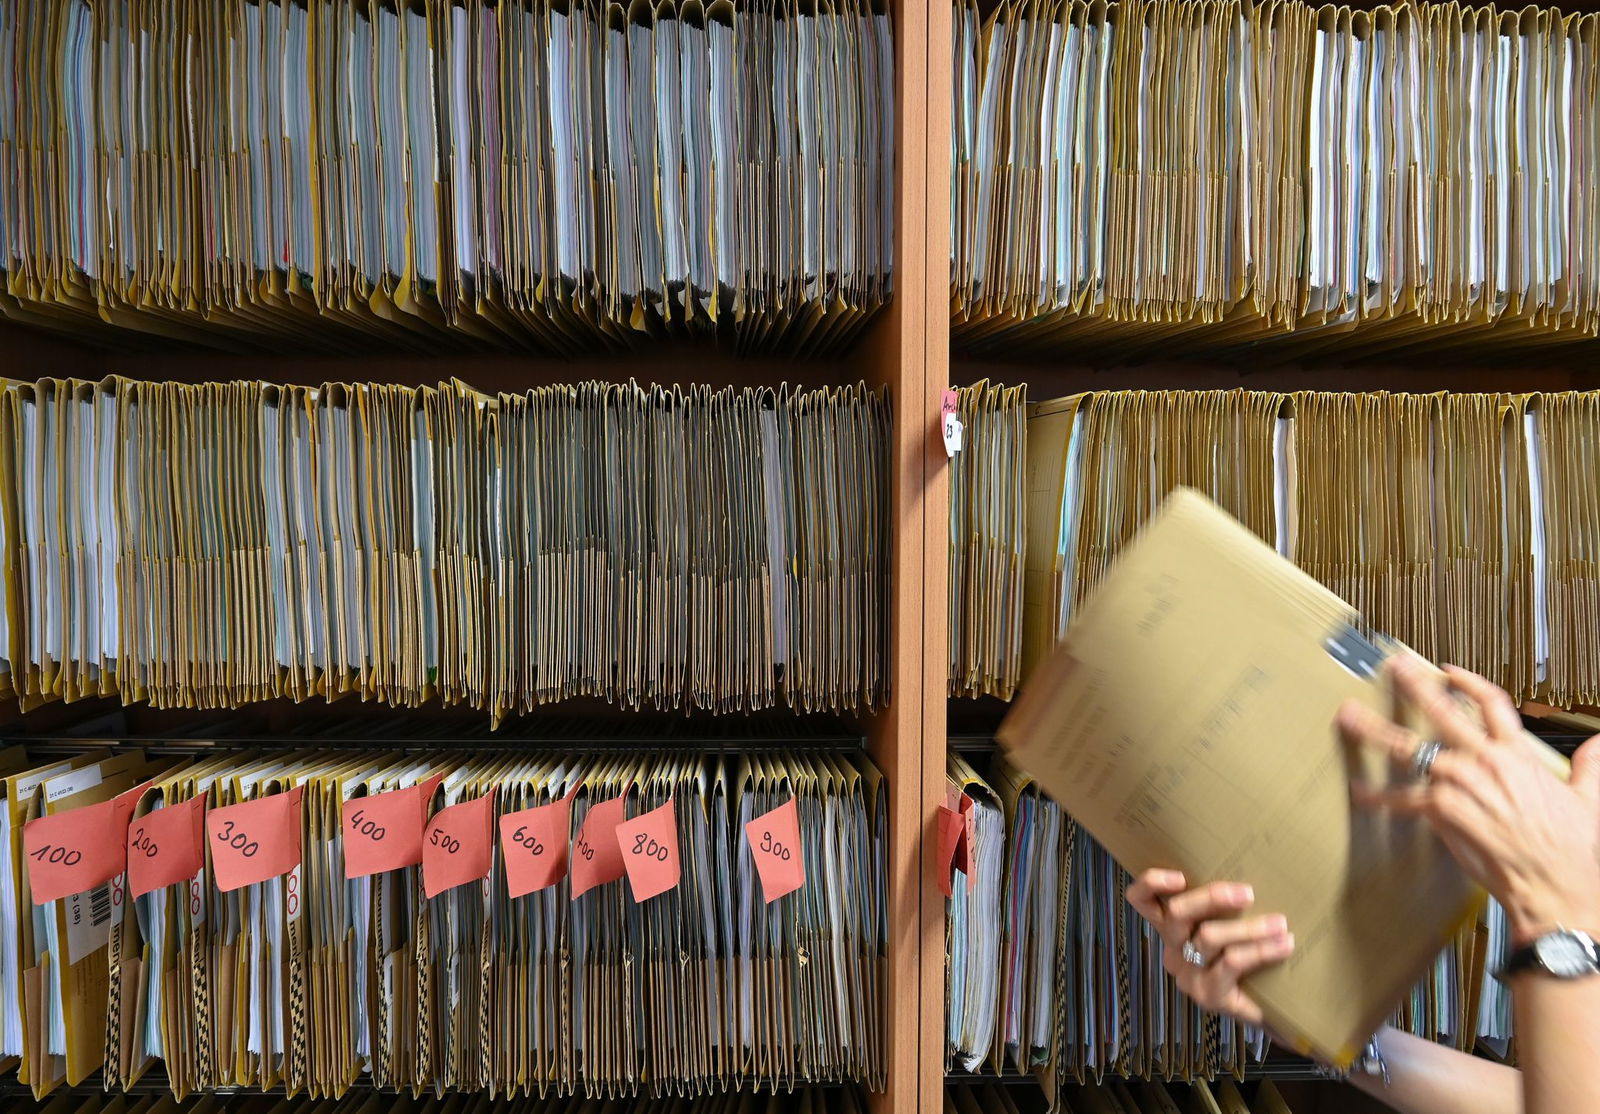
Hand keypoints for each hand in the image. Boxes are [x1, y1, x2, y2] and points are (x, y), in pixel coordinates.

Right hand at [1126, 868, 1294, 1025]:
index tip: (1181, 876)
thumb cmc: (1255, 958)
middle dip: (1213, 897)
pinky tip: (1283, 945)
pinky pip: (1231, 963)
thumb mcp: (1235, 924)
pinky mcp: (1208, 995)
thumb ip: (1229, 904)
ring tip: (1280, 923)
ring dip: (1249, 927)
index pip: (1141, 900)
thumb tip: (1253, 862)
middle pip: (1176, 913)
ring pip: (1208, 937)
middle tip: (1249, 893)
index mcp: (1173, 928)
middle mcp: (1174, 950)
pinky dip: (1260, 950)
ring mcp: (1188, 975)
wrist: (1276, 1010)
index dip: (1151, 883)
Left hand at [1340, 655, 1599, 945]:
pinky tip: (1359, 792)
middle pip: (1440, 712)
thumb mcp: (1590, 798)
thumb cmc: (1572, 851)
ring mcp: (1458, 784)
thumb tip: (1597, 746)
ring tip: (1351, 716)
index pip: (1490, 702)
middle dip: (1413, 687)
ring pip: (1409, 749)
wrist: (1554, 885)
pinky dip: (1377, 798)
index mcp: (1517, 754)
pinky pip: (1400, 801)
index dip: (1467, 682)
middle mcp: (1483, 761)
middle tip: (1392, 669)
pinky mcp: (1441, 812)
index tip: (1448, 671)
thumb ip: (1590, 766)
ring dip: (1375, 731)